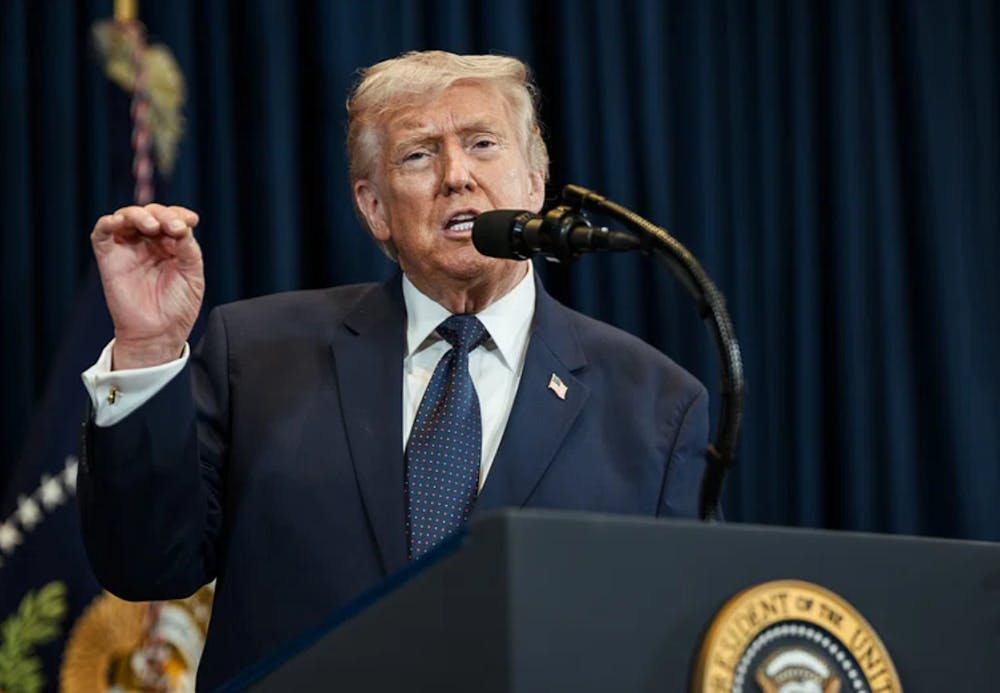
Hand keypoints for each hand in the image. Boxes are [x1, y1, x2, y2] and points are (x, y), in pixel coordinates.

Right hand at [91, 203, 203, 368]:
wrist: (159, 334)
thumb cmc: (178, 307)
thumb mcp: (192, 274)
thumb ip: (188, 249)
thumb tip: (180, 227)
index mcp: (170, 246)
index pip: (172, 219)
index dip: (180, 214)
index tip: (191, 221)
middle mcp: (148, 244)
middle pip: (151, 214)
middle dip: (163, 215)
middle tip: (174, 227)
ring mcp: (128, 249)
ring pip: (127, 217)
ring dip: (140, 215)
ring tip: (153, 226)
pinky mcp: (108, 257)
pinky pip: (102, 232)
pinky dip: (109, 222)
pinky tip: (120, 222)